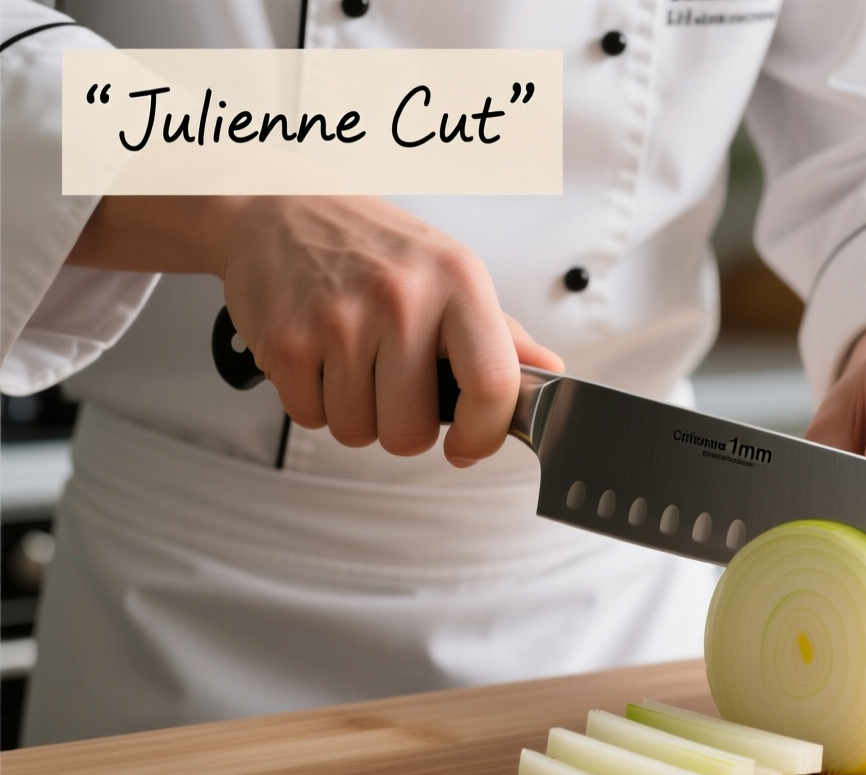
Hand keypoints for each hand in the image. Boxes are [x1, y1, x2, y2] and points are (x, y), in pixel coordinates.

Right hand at [70, 195, 562, 465]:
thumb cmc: (373, 246)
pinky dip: (315, 400)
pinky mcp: (286, 341)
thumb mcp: (451, 273)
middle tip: (395, 387)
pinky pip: (312, 417)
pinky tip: (321, 356)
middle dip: (404, 426)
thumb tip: (551, 376)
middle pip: (411, 431)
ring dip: (357, 413)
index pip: (493, 384)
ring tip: (354, 361)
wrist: (280, 205)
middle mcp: (401, 298)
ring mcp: (340, 320)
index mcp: (458, 282)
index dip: (483, 434)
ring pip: (359, 431)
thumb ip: (503, 334)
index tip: (468, 444)